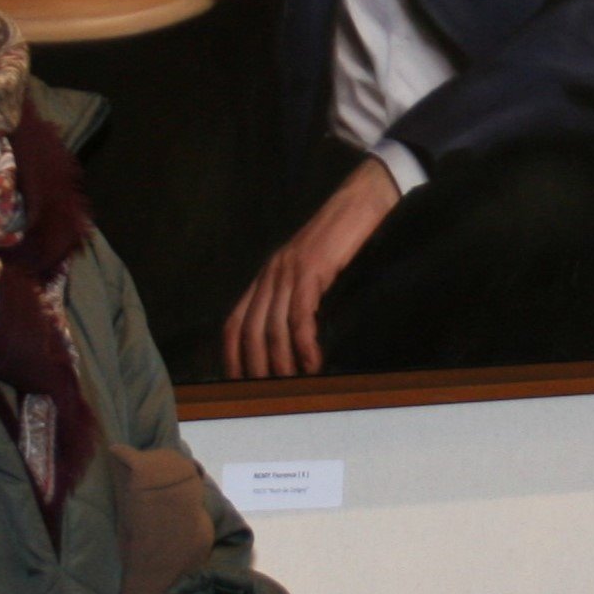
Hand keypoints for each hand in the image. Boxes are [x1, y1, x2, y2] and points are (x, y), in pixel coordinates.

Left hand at [222, 155, 400, 377]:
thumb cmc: (342, 234)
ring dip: (282, 362)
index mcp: (267, 275)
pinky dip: (304, 344)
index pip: (234, 322)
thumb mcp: (309, 266)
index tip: (239, 383)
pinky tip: (314, 362)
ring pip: (273, 328)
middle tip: (269, 394)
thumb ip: (297, 293)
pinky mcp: (311, 269)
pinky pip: (300, 316)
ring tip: (294, 384)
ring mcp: (288, 271)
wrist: (361, 200)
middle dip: (256, 367)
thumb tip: (297, 336)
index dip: (232, 356)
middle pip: (249, 331)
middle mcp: (271, 274)